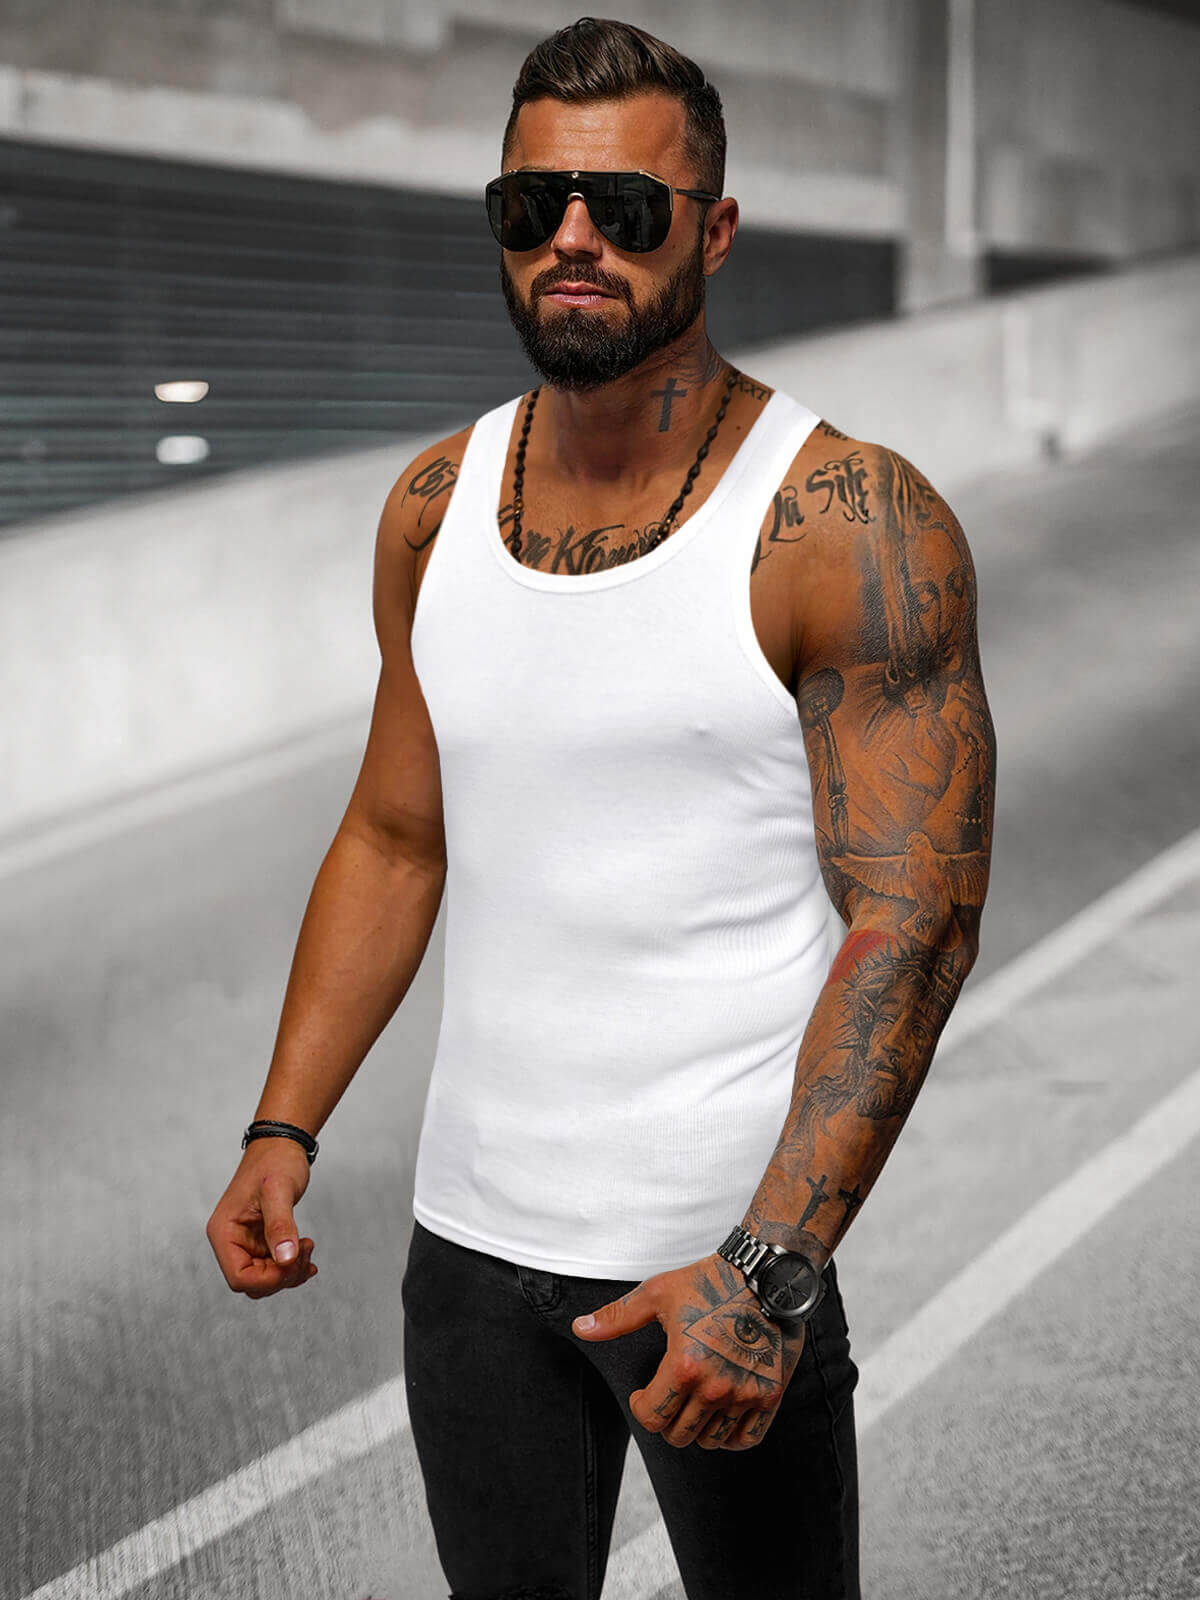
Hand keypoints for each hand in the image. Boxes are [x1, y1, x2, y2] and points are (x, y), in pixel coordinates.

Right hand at [206, 1139, 318, 1298]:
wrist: (281, 1145)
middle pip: (253, 1283)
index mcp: (224, 1232)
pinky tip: (307, 1253)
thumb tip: (286, 1259)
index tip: (293, 1262)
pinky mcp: (259, 1240)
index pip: (239, 1278)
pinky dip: (292, 1265)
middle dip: (282, 1275)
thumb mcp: (279, 1191)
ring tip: (308, 1246)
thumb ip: (281, 1225)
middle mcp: (230, 1241)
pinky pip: (273, 1266)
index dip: (268, 1279)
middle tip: (306, 1250)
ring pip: (264, 1278)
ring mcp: (245, 1242)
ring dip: (289, 1272)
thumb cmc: (275, 1161)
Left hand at [572, 1253, 804, 1449]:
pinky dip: (731, 1438)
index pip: (651, 1417)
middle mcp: (715, 1387)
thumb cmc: (708, 1282)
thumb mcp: (657, 1294)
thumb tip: (580, 1328)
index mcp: (684, 1366)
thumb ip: (617, 1317)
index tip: (641, 1395)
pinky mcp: (770, 1395)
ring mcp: (745, 1394)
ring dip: (697, 1428)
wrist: (763, 1275)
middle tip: (667, 1399)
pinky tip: (722, 1418)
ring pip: (710, 1441)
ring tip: (693, 1405)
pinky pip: (746, 1439)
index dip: (639, 1407)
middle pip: (678, 1435)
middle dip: (666, 1421)